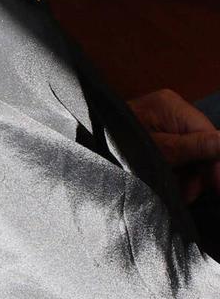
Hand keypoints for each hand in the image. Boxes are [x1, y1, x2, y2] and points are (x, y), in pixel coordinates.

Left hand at [127, 88, 219, 202]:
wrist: (92, 147)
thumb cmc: (120, 144)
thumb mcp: (159, 151)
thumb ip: (194, 147)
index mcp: (172, 106)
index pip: (210, 134)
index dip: (216, 163)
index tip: (217, 187)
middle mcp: (172, 109)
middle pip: (204, 146)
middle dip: (198, 173)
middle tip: (187, 193)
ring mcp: (166, 121)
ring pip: (194, 155)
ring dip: (188, 178)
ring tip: (176, 191)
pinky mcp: (161, 134)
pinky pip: (181, 156)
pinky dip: (179, 173)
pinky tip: (171, 184)